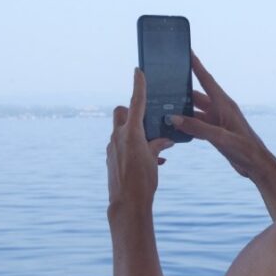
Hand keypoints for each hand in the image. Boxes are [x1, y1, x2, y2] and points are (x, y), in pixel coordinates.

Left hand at [107, 68, 173, 221]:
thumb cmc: (143, 181)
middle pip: (121, 113)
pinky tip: (152, 161)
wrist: (127, 204)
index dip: (138, 86)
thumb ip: (158, 145)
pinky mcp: (111, 159)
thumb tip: (165, 140)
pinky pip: (122, 146)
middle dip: (131, 111)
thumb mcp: (154, 160)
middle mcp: (118, 137)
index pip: (136, 103)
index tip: (138, 71)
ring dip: (135, 133)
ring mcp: (112, 148)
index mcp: (131, 133)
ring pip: (121, 130)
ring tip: (154, 146)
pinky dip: (134, 148)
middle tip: (146, 119)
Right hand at [170, 52, 273, 180]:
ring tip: (163, 108)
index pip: (206, 79)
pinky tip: (175, 129)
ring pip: (195, 111)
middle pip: (197, 95)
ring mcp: (218, 121)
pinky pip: (197, 125)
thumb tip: (174, 118)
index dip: (196, 65)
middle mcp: (220, 109)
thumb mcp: (220, 138)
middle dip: (181, 90)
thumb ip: (197, 128)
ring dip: (182, 111)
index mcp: (224, 104)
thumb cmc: (245, 149)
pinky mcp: (216, 132)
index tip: (186, 51)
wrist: (257, 165)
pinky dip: (187, 125)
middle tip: (163, 85)